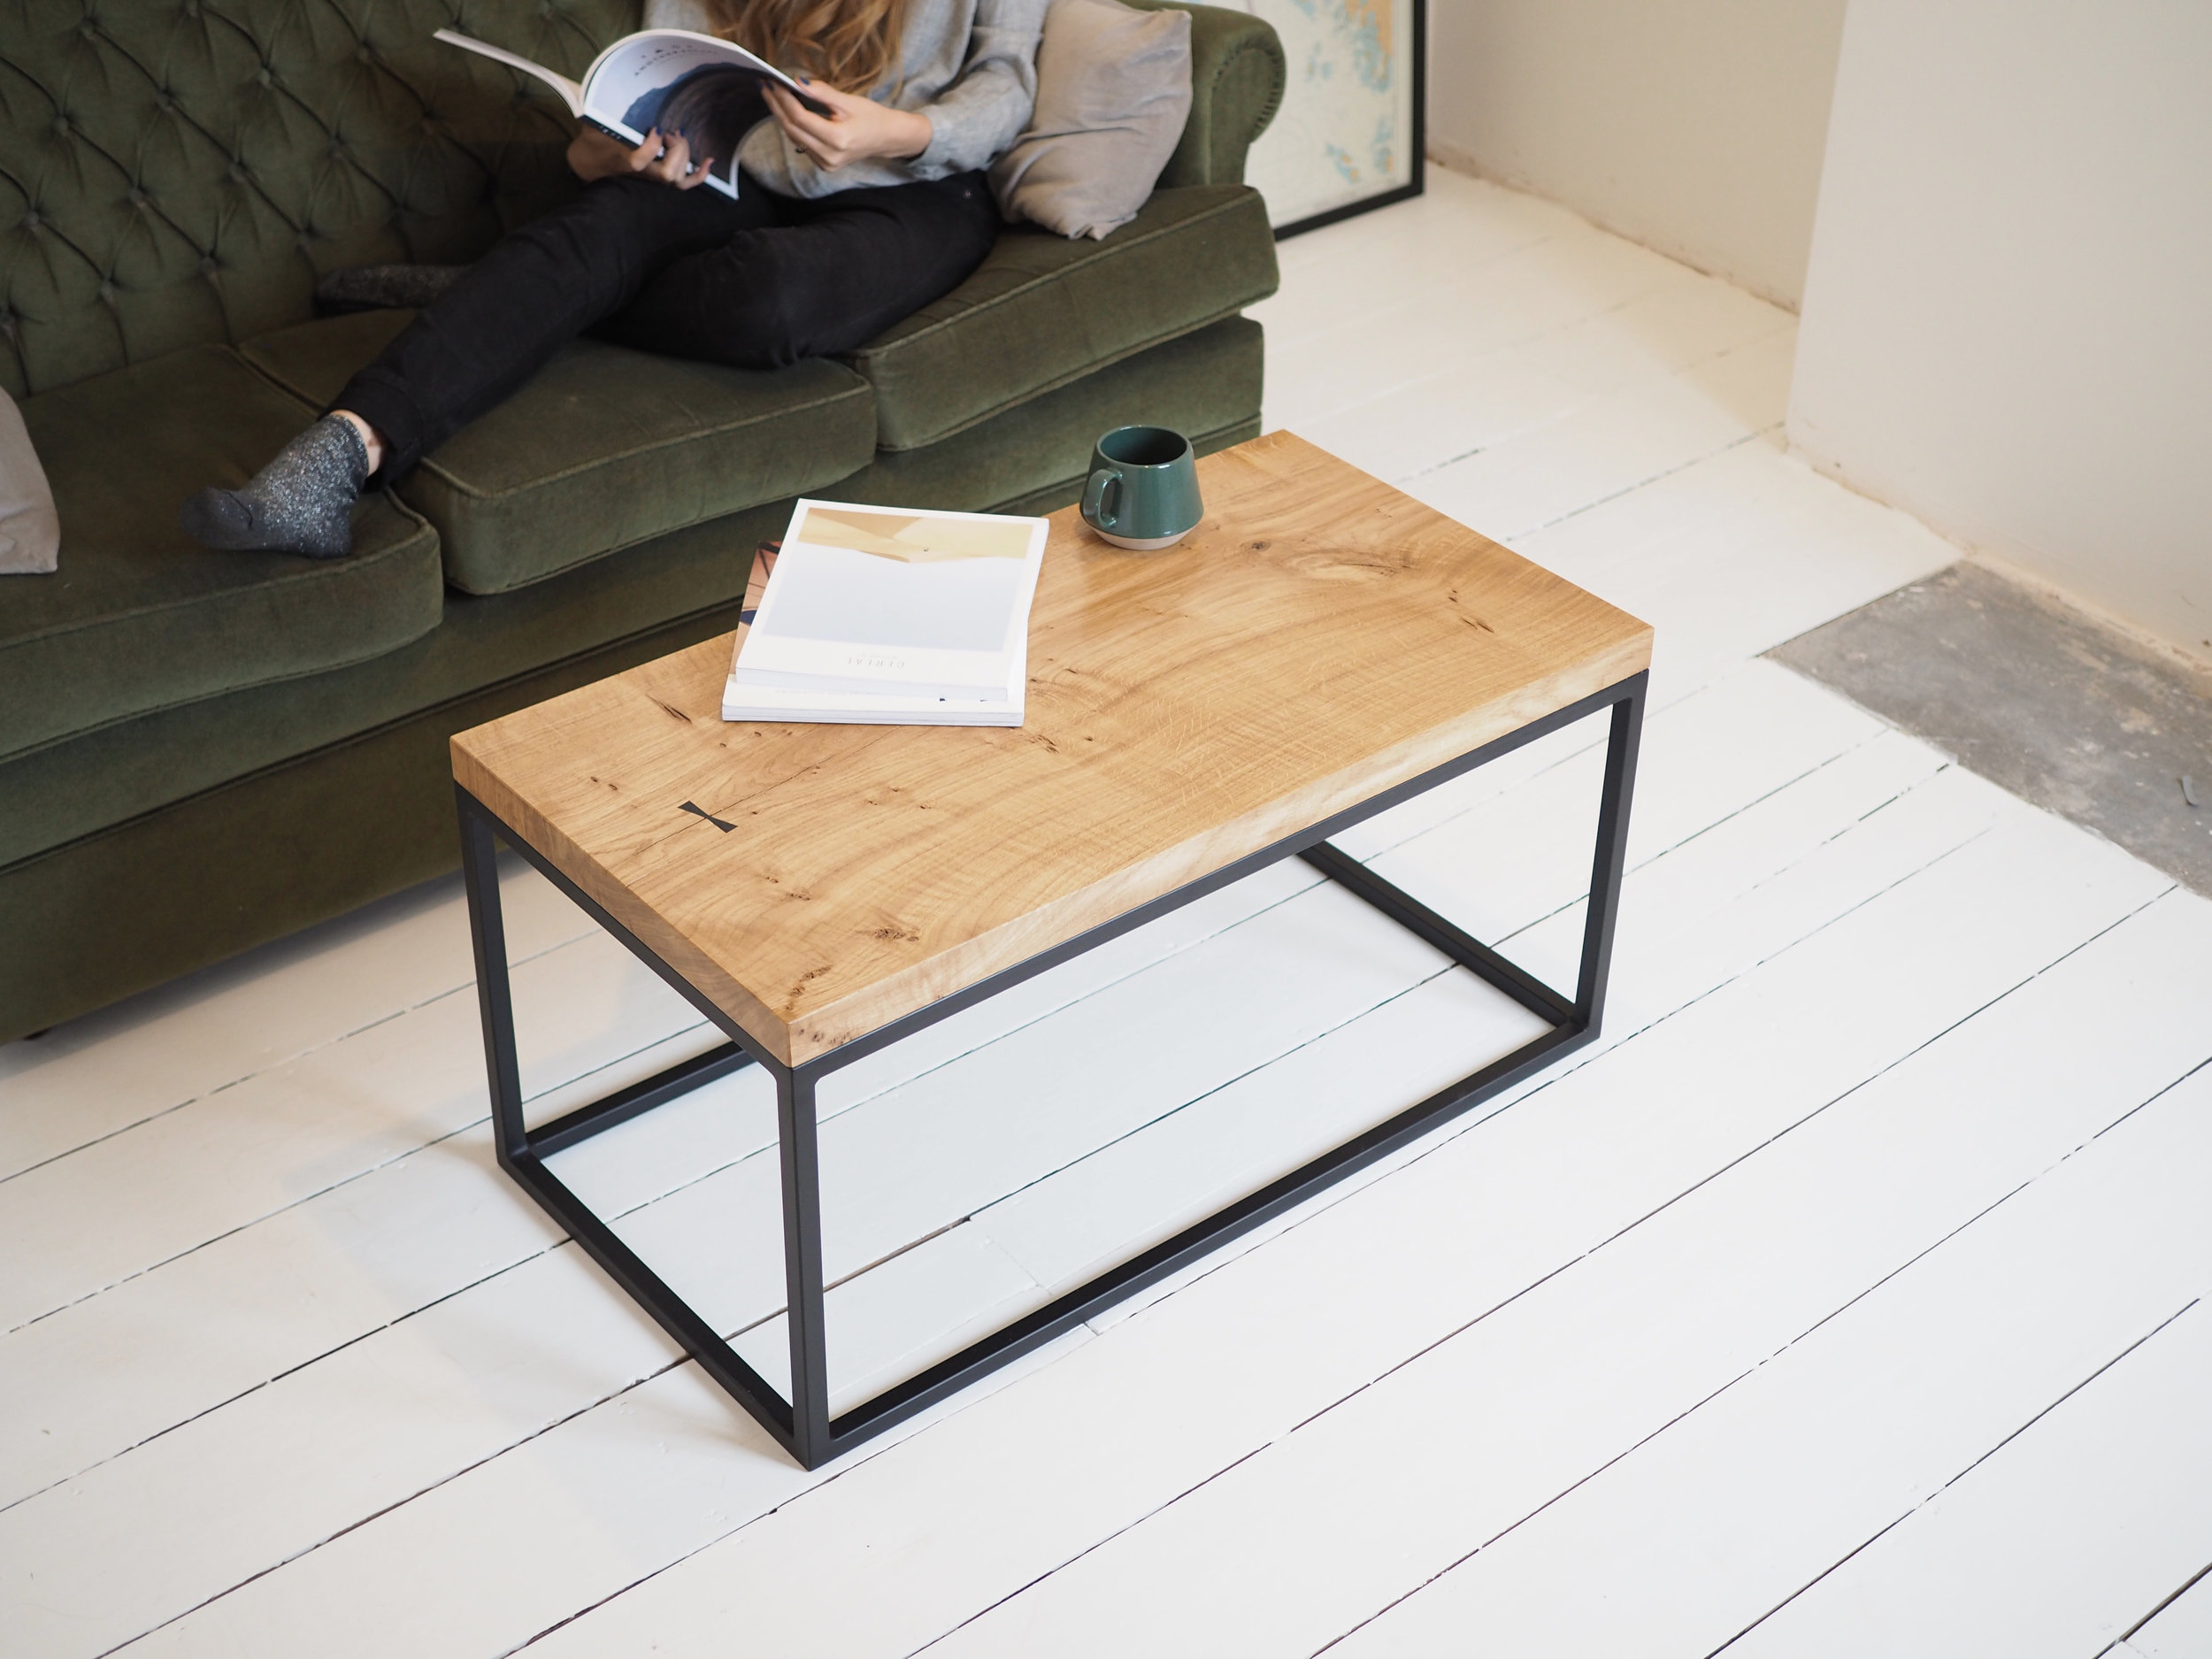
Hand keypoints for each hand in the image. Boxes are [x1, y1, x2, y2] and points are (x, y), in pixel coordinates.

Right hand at [566, 126, 716, 188]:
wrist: (591, 162)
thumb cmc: (595, 139)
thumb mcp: (596, 122)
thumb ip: (607, 111)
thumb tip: (615, 88)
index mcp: (625, 159)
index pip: (641, 160)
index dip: (653, 145)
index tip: (656, 128)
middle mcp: (643, 173)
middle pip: (668, 172)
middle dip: (676, 150)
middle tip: (671, 131)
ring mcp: (653, 178)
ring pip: (678, 178)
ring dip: (686, 156)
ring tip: (679, 136)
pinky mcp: (660, 178)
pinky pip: (684, 184)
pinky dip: (700, 175)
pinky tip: (710, 162)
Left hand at [763, 79, 931, 170]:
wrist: (887, 139)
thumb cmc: (872, 117)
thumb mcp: (849, 101)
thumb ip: (823, 92)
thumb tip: (798, 81)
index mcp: (838, 140)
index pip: (800, 118)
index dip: (783, 99)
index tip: (772, 82)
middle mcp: (829, 156)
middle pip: (792, 129)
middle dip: (776, 106)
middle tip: (764, 86)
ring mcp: (826, 164)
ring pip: (794, 137)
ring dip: (781, 115)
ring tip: (771, 95)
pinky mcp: (824, 165)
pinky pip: (801, 144)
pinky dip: (792, 126)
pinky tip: (785, 110)